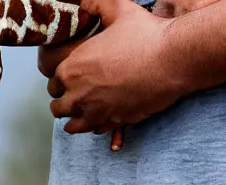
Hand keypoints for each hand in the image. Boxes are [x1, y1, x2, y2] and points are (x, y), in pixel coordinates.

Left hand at [43, 0, 185, 134]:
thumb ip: (97, 4)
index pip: (53, 85)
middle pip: (58, 108)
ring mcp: (94, 112)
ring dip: (75, 119)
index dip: (61, 84)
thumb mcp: (118, 10)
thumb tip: (84, 0)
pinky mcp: (112, 123)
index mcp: (72, 69)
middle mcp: (77, 95)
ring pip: (72, 126)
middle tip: (73, 100)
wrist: (172, 59)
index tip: (69, 83)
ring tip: (82, 113)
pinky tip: (100, 118)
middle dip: (64, 104)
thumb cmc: (146, 34)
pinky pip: (94, 131)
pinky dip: (94, 126)